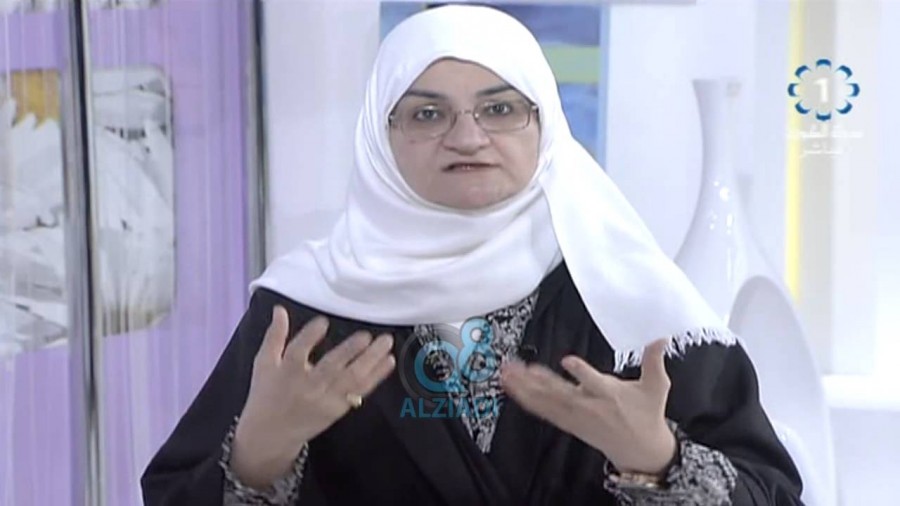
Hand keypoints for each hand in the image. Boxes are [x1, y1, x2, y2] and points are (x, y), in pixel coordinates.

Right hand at [231, 305, 395, 486]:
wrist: (271, 433)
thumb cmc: (267, 393)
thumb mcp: (263, 363)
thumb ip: (274, 336)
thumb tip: (280, 310)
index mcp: (287, 372)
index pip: (297, 352)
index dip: (309, 337)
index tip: (323, 322)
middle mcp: (308, 386)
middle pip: (331, 367)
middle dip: (350, 351)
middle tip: (367, 335)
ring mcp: (326, 399)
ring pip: (351, 379)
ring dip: (371, 361)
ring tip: (386, 344)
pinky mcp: (339, 409)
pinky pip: (360, 391)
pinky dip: (376, 377)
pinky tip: (388, 362)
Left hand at [499, 339, 675, 474]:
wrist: (640, 450)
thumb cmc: (647, 415)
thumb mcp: (657, 387)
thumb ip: (654, 360)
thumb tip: (660, 337)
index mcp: (609, 394)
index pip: (594, 382)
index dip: (580, 372)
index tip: (568, 361)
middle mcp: (589, 406)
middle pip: (560, 393)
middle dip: (538, 380)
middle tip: (520, 367)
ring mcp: (576, 416)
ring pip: (547, 402)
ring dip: (525, 388)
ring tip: (507, 373)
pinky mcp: (568, 423)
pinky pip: (543, 411)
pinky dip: (527, 399)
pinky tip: (512, 388)